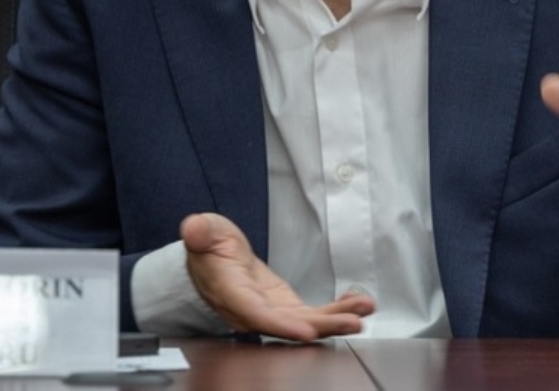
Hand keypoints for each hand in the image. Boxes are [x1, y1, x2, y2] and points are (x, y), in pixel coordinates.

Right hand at [180, 213, 374, 341]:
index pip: (256, 314)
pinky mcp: (285, 309)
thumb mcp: (204, 230)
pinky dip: (336, 311)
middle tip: (353, 322)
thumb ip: (201, 232)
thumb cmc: (209, 246)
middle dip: (323, 326)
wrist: (213, 260)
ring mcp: (271, 312)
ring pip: (306, 323)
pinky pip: (312, 315)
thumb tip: (194, 229)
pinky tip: (358, 304)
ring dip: (337, 320)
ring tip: (364, 311)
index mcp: (230, 293)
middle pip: (289, 325)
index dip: (282, 324)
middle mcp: (252, 311)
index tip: (308, 329)